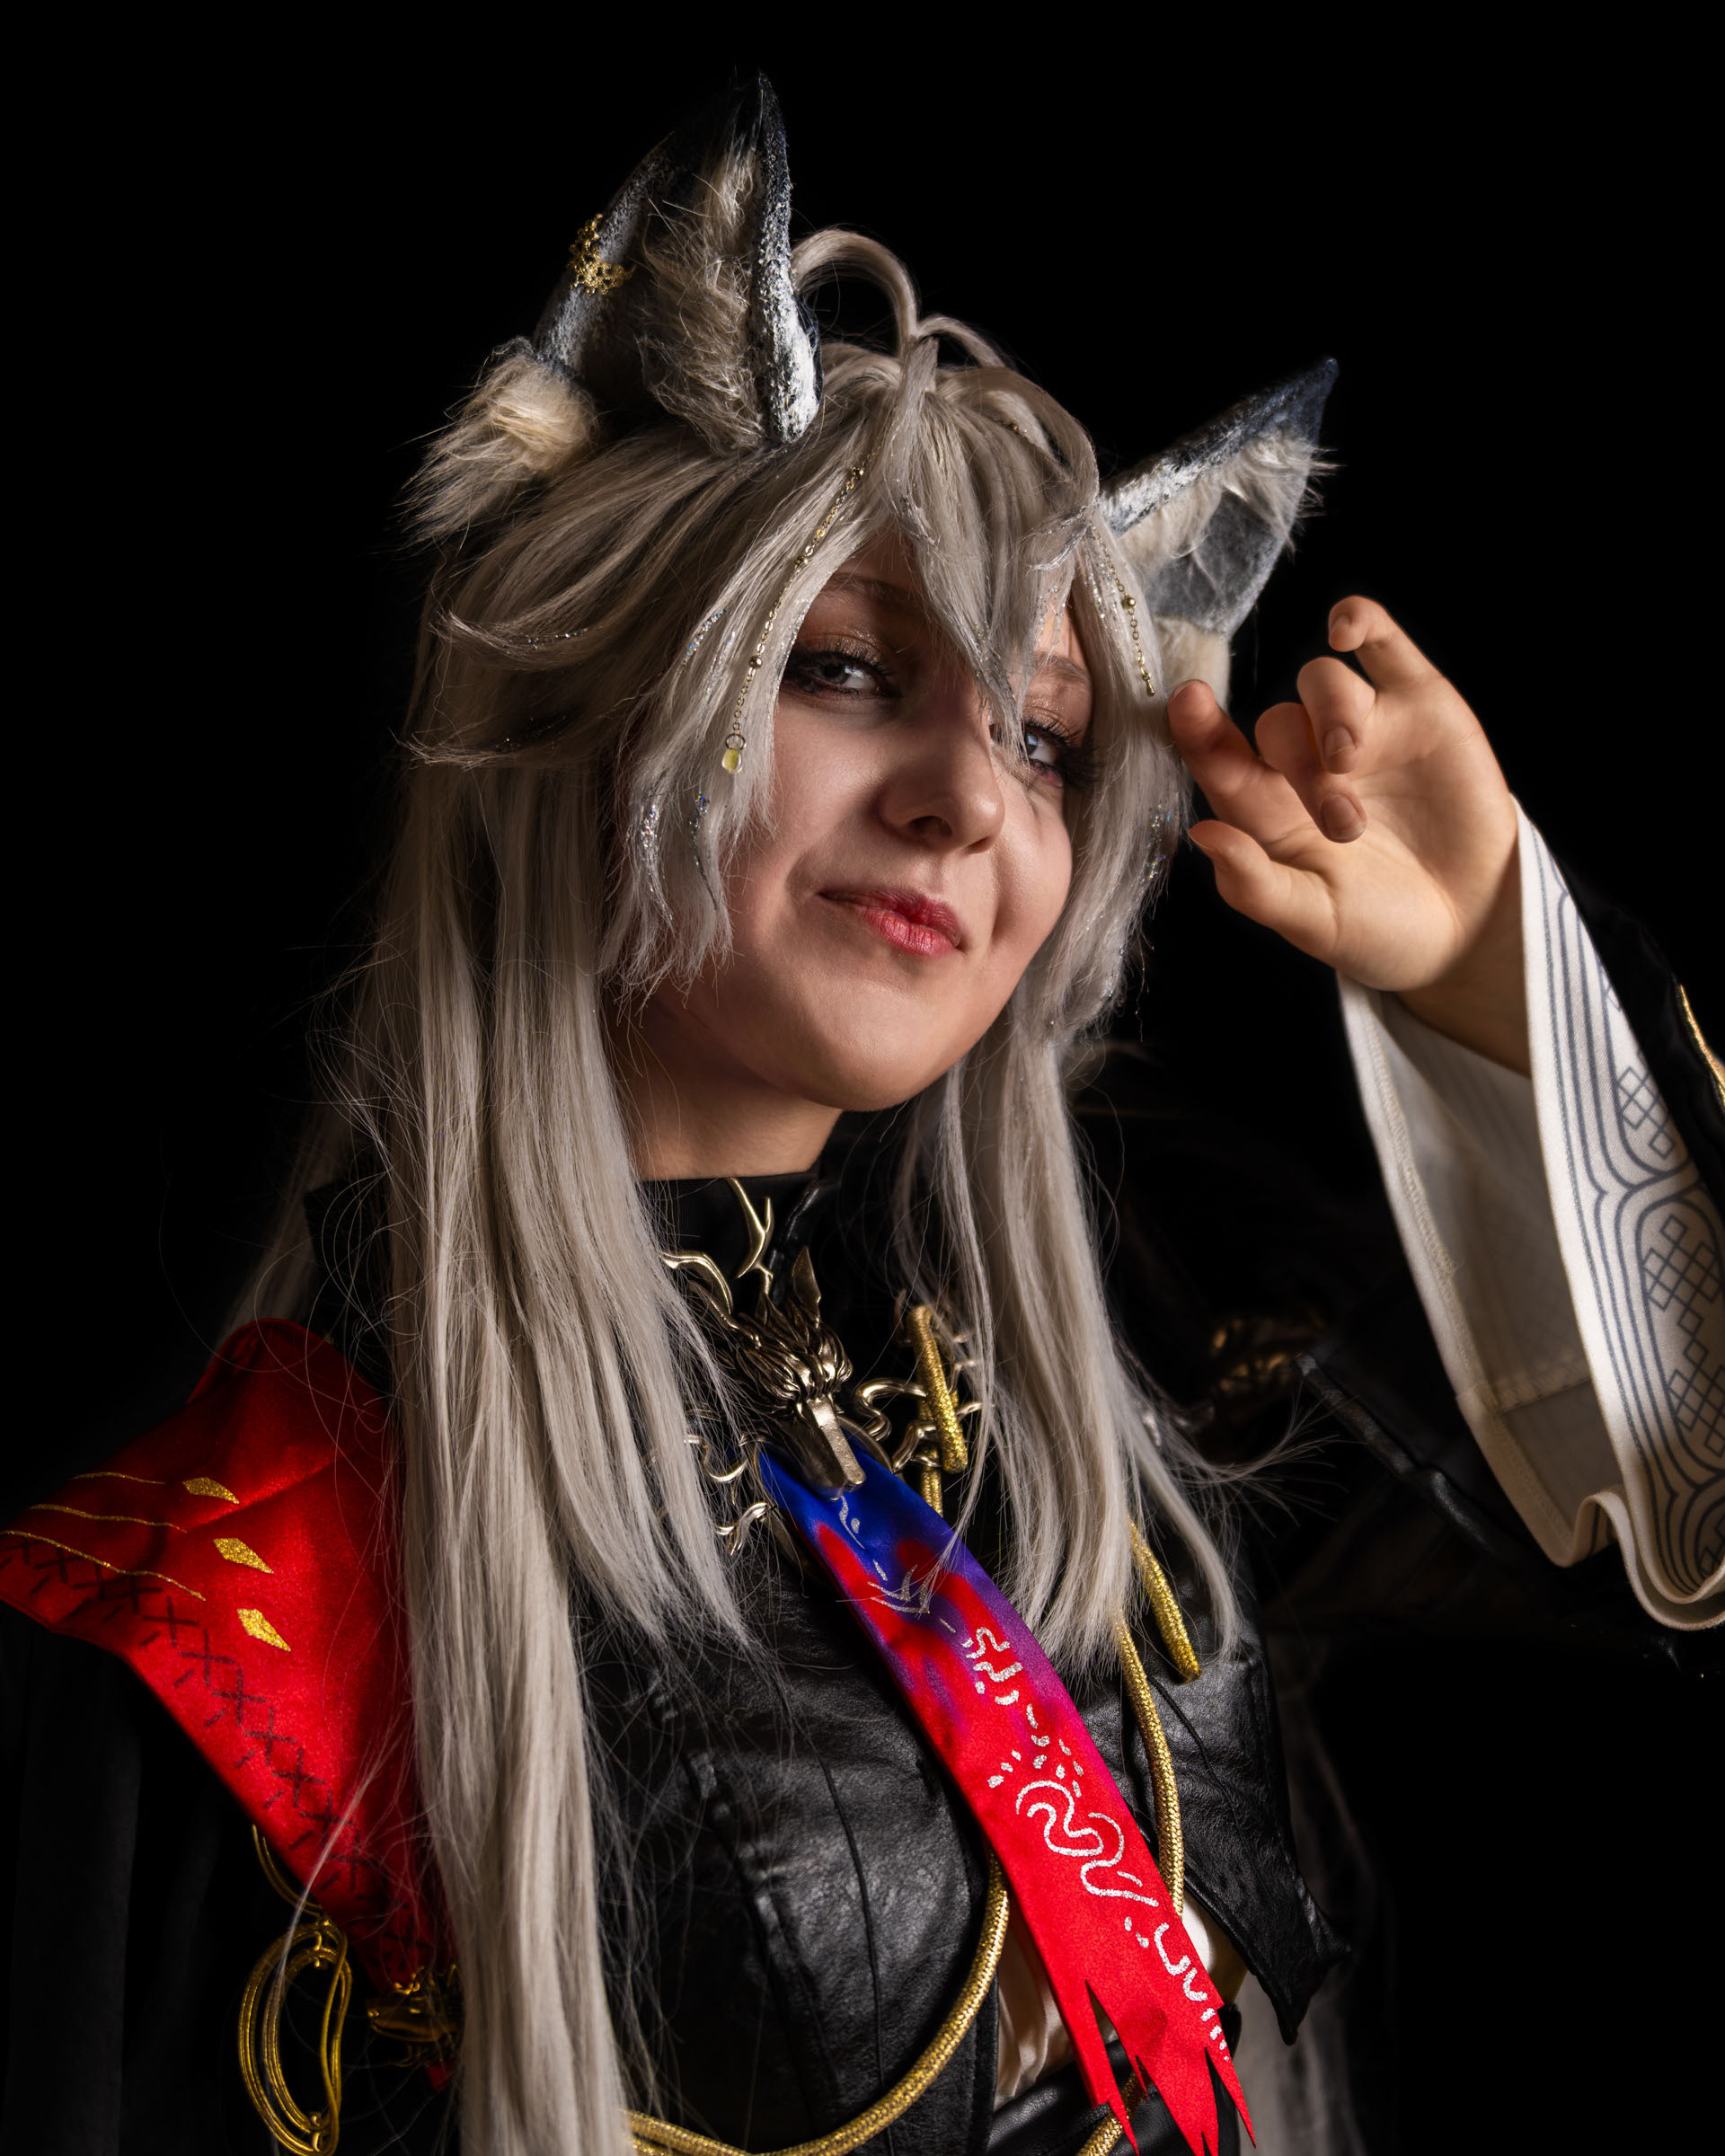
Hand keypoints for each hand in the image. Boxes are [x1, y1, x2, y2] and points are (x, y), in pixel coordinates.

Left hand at [1167, 599, 1528, 1073]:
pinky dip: (1360, 621)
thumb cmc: (1380, 928)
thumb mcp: (1314, 920)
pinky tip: (1344, 627)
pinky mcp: (1417, 705)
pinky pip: (1381, 644)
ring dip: (1332, 716)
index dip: (1197, 728)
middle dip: (1301, 767)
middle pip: (1277, 725)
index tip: (1187, 703)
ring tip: (1353, 763)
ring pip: (1321, 682)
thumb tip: (1202, 833)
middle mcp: (1306, 761)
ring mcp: (1362, 727)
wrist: (1470, 927)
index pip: (1219, 757)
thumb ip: (1256, 884)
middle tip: (1343, 825)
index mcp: (1267, 810)